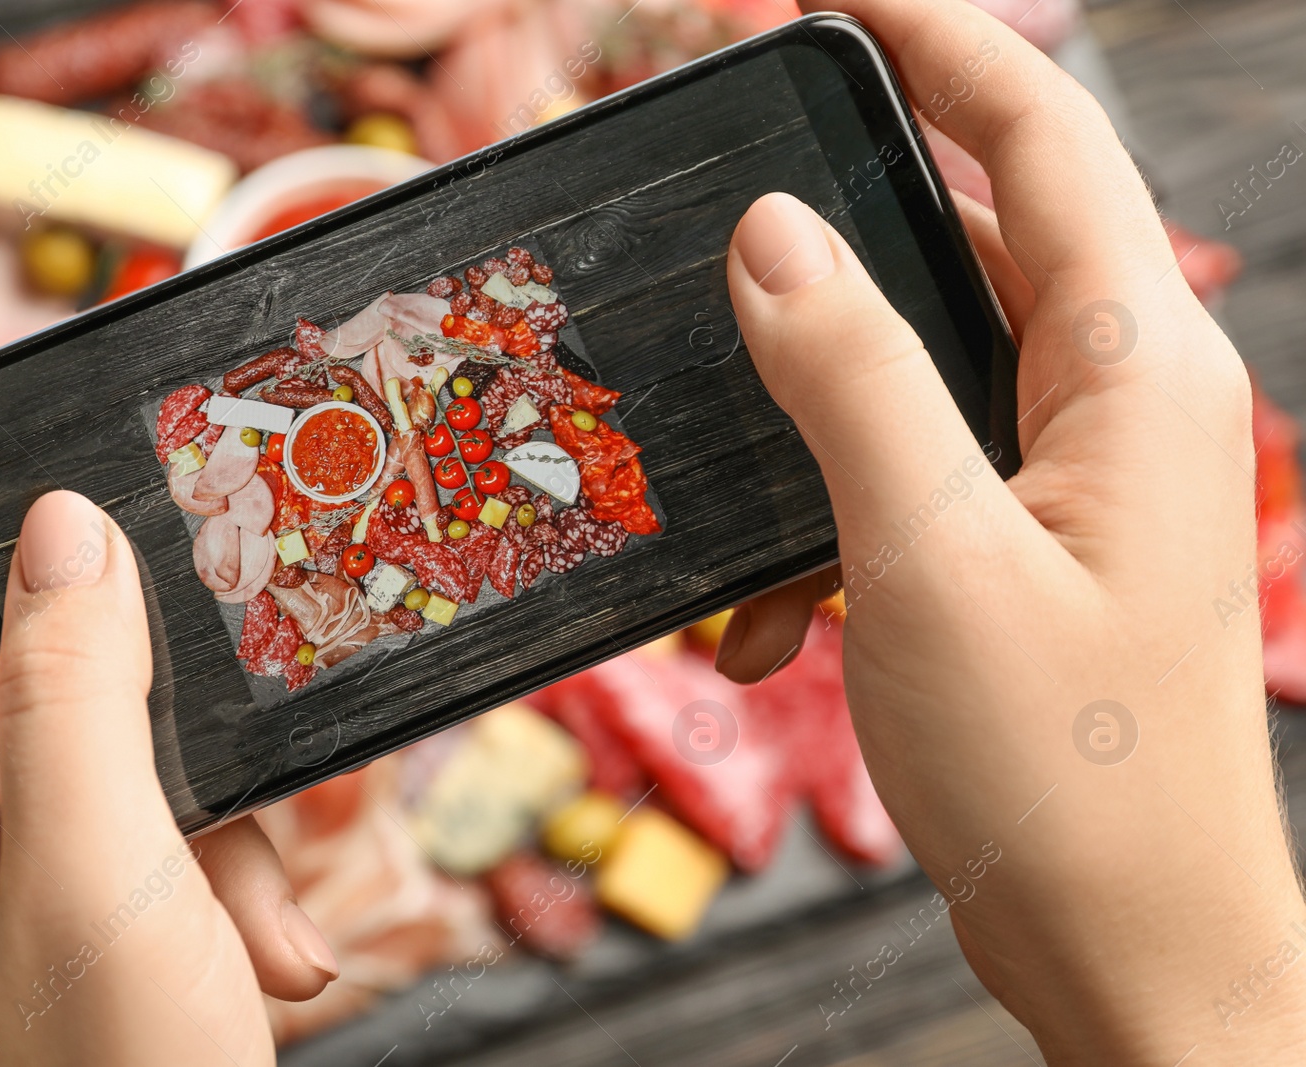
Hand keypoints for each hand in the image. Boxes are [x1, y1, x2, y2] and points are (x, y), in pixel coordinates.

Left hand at [0, 294, 334, 1065]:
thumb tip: (58, 529)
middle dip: (130, 651)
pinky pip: (124, 823)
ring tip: (267, 916)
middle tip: (221, 665)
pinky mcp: (34, 905)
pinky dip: (207, 866)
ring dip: (202, 798)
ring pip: (89, 738)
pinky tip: (268, 957)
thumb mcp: (107, 870)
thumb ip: (72, 684)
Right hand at [717, 0, 1305, 1059]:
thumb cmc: (1064, 773)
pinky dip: (821, 522)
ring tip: (732, 484)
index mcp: (1133, 372)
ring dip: (811, 415)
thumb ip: (852, 379)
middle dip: (846, 224)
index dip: (942, 45)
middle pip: (977, 238)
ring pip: (922, 371)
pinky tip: (765, 618)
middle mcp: (1117, 404)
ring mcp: (1072, 480)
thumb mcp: (926, 559)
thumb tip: (773, 234)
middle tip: (725, 213)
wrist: (1131, 952)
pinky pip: (907, 479)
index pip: (1042, 137)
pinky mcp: (1024, 549)